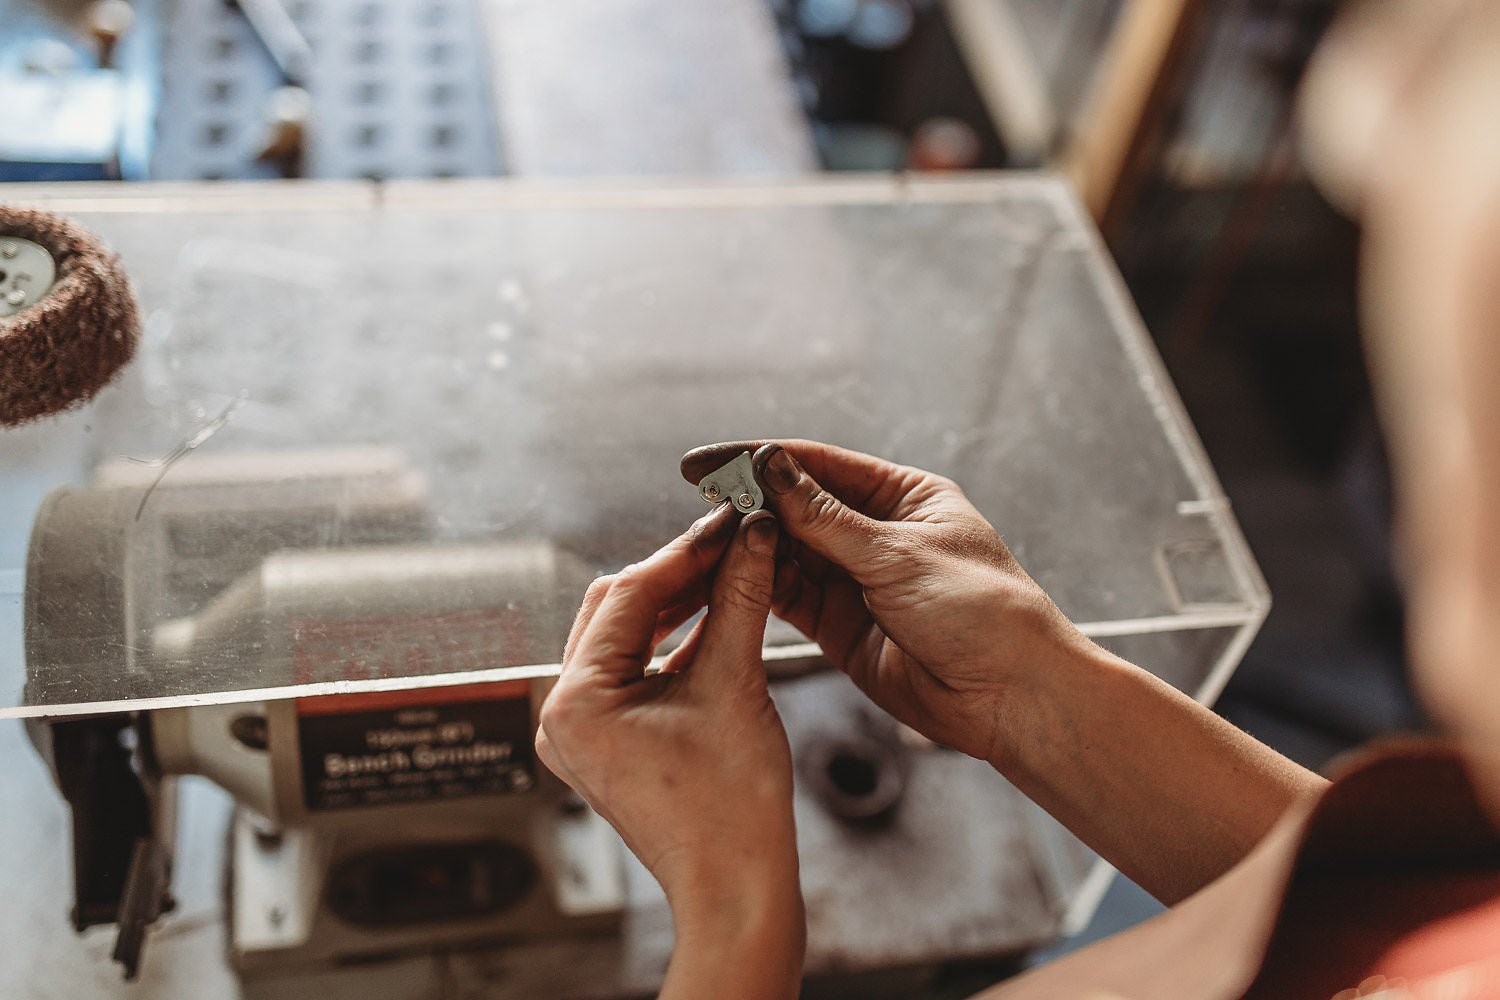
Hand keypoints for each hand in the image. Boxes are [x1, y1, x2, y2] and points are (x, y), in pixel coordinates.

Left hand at [535, 505, 803, 997]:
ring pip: (625, 635)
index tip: (730, 519)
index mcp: (576, 701)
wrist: (737, 887)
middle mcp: (563, 712)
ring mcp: (581, 730)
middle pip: (618, 607)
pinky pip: (633, 669)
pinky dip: (672, 641)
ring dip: (677, 603)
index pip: (629, 593)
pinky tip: (716, 614)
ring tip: (731, 569)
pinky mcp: (606, 740)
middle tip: (733, 539)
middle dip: (679, 572)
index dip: (687, 550)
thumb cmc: (731, 809)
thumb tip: (752, 537)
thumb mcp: (734, 684)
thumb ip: (739, 599)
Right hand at [681, 440, 1091, 764]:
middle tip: (698, 504)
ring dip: (750, 547)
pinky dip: (759, 586)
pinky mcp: (842, 626)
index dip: (760, 460)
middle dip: (749, 505)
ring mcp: (858, 580)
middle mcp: (877, 534)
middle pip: (797, 508)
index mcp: (905, 497)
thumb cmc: (983, 612)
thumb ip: (825, 518)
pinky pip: (789, 597)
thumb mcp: (898, 555)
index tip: (707, 462)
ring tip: (705, 543)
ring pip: (788, 554)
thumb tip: (769, 466)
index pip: (819, 465)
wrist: (1012, 697)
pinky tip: (728, 577)